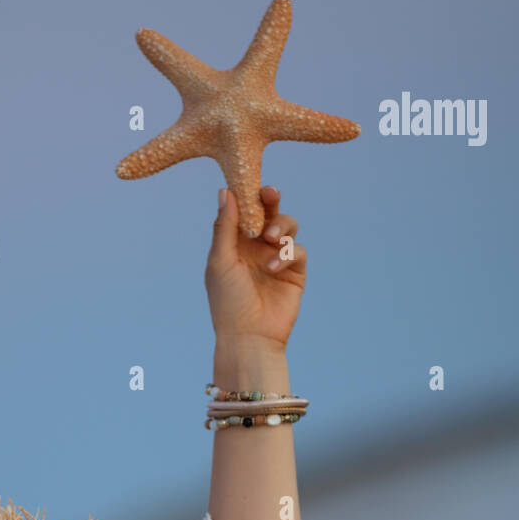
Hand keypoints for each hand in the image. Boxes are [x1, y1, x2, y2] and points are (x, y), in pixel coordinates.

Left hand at [205, 185, 305, 352]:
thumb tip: (226, 190)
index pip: (245, 209)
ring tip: (269, 239)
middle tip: (269, 194)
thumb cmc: (227, 302)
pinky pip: (297, 251)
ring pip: (287, 226)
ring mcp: (276, 259)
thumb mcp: (220, 261)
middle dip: (271, 200)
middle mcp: (256, 247)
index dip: (248, 194)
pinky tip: (272, 269)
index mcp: (235, 243)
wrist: (249, 337)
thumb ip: (225, 227)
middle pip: (269, 211)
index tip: (250, 182)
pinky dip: (286, 255)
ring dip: (280, 226)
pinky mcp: (294, 273)